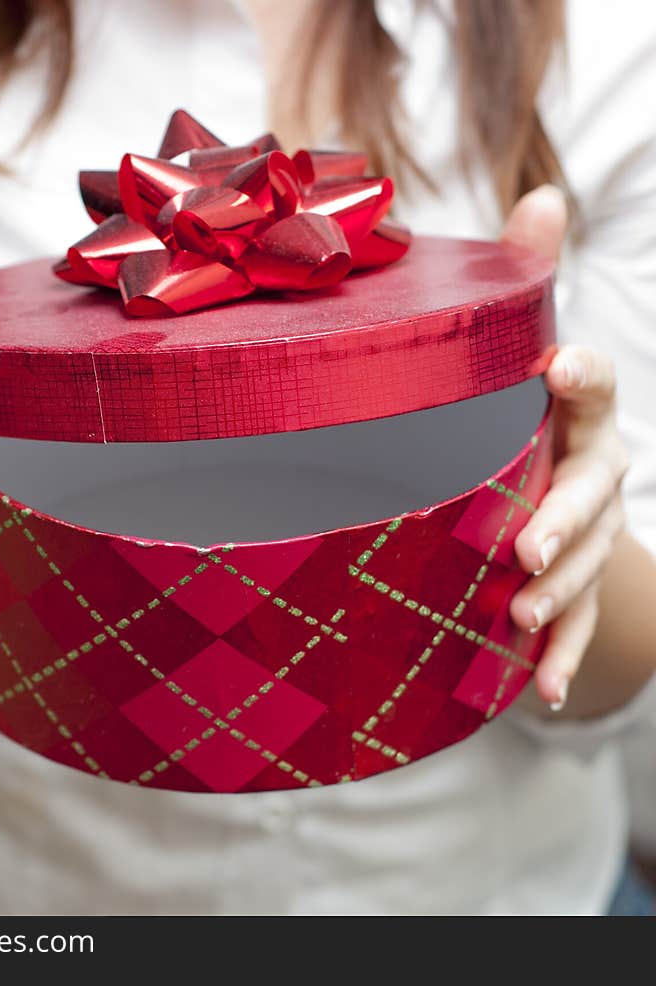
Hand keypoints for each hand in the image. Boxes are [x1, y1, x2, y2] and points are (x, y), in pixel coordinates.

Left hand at [502, 187, 627, 710]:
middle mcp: (595, 469)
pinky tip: (545, 687)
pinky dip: (563, 654)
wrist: (552, 481)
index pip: (592, 387)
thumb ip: (526, 279)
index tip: (561, 366)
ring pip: (586, 562)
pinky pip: (577, 621)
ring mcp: (590, 530)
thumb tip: (540, 193)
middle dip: (566, 519)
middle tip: (524, 548)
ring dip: (559, 592)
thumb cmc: (525, 410)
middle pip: (593, 490)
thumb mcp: (518, 352)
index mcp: (579, 412)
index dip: (584, 375)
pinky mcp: (576, 581)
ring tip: (520, 618)